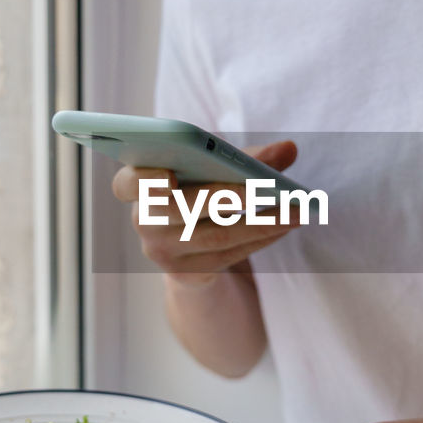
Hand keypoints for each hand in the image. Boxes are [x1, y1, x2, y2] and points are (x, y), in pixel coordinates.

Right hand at [111, 139, 300, 283]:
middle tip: (261, 187)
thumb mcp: (216, 168)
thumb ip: (247, 156)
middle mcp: (143, 220)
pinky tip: (287, 225)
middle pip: (179, 208)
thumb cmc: (200, 189)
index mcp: (137, 184)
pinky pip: (228, 255)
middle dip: (222, 196)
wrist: (190, 243)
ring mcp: (162, 251)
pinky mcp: (186, 274)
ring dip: (261, 222)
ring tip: (297, 209)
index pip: (125, 183)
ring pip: (214, 235)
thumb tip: (289, 148)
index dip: (143, 181)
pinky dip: (262, 237)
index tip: (168, 176)